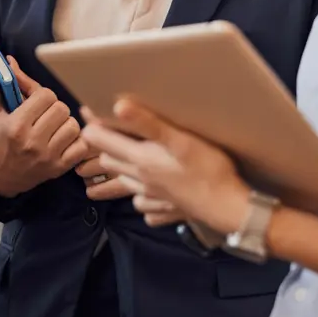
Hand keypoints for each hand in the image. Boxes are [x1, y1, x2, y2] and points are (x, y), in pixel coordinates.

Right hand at [0, 56, 88, 197]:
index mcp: (15, 126)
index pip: (45, 95)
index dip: (41, 94)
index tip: (33, 100)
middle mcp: (33, 142)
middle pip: (61, 108)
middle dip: (53, 107)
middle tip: (43, 112)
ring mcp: (48, 157)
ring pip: (73, 126)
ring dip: (64, 123)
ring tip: (52, 125)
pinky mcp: (59, 168)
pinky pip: (81, 146)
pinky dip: (75, 140)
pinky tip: (62, 139)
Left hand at [80, 99, 250, 234]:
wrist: (230, 208)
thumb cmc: (208, 169)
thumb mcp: (180, 140)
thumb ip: (148, 123)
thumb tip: (117, 105)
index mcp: (140, 159)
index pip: (100, 141)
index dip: (92, 125)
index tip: (88, 110)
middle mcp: (140, 179)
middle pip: (109, 161)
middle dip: (102, 147)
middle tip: (102, 132)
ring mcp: (152, 197)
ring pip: (124, 183)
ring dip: (118, 171)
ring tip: (119, 161)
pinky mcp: (165, 211)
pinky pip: (143, 204)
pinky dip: (141, 197)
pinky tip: (149, 190)